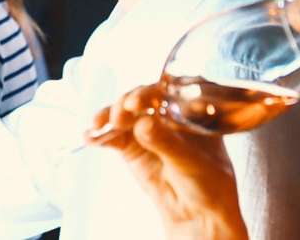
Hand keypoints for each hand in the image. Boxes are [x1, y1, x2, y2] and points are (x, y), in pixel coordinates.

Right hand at [87, 85, 248, 239]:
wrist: (197, 212)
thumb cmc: (209, 182)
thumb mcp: (191, 161)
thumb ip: (166, 142)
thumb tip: (144, 124)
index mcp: (190, 108)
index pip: (169, 88)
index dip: (151, 91)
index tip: (137, 101)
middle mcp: (166, 112)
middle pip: (142, 97)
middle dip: (127, 103)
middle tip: (120, 116)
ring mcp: (146, 128)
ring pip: (124, 113)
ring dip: (109, 115)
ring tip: (100, 125)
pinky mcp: (130, 145)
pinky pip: (112, 135)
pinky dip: (99, 135)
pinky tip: (90, 137)